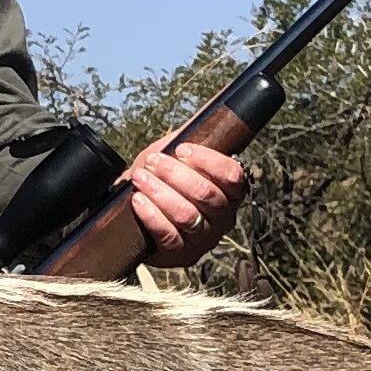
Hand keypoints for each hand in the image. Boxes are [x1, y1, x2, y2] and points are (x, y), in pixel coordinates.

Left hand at [124, 138, 246, 269]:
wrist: (139, 212)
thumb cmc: (163, 181)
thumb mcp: (174, 156)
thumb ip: (187, 139)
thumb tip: (203, 116)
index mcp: (229, 191)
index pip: (232, 175)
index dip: (208, 160)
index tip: (181, 150)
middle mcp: (223, 217)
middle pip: (206, 194)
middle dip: (176, 174)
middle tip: (153, 162)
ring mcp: (204, 238)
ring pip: (187, 214)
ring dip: (161, 192)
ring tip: (141, 178)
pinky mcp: (182, 253)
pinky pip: (169, 235)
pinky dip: (152, 216)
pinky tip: (139, 201)